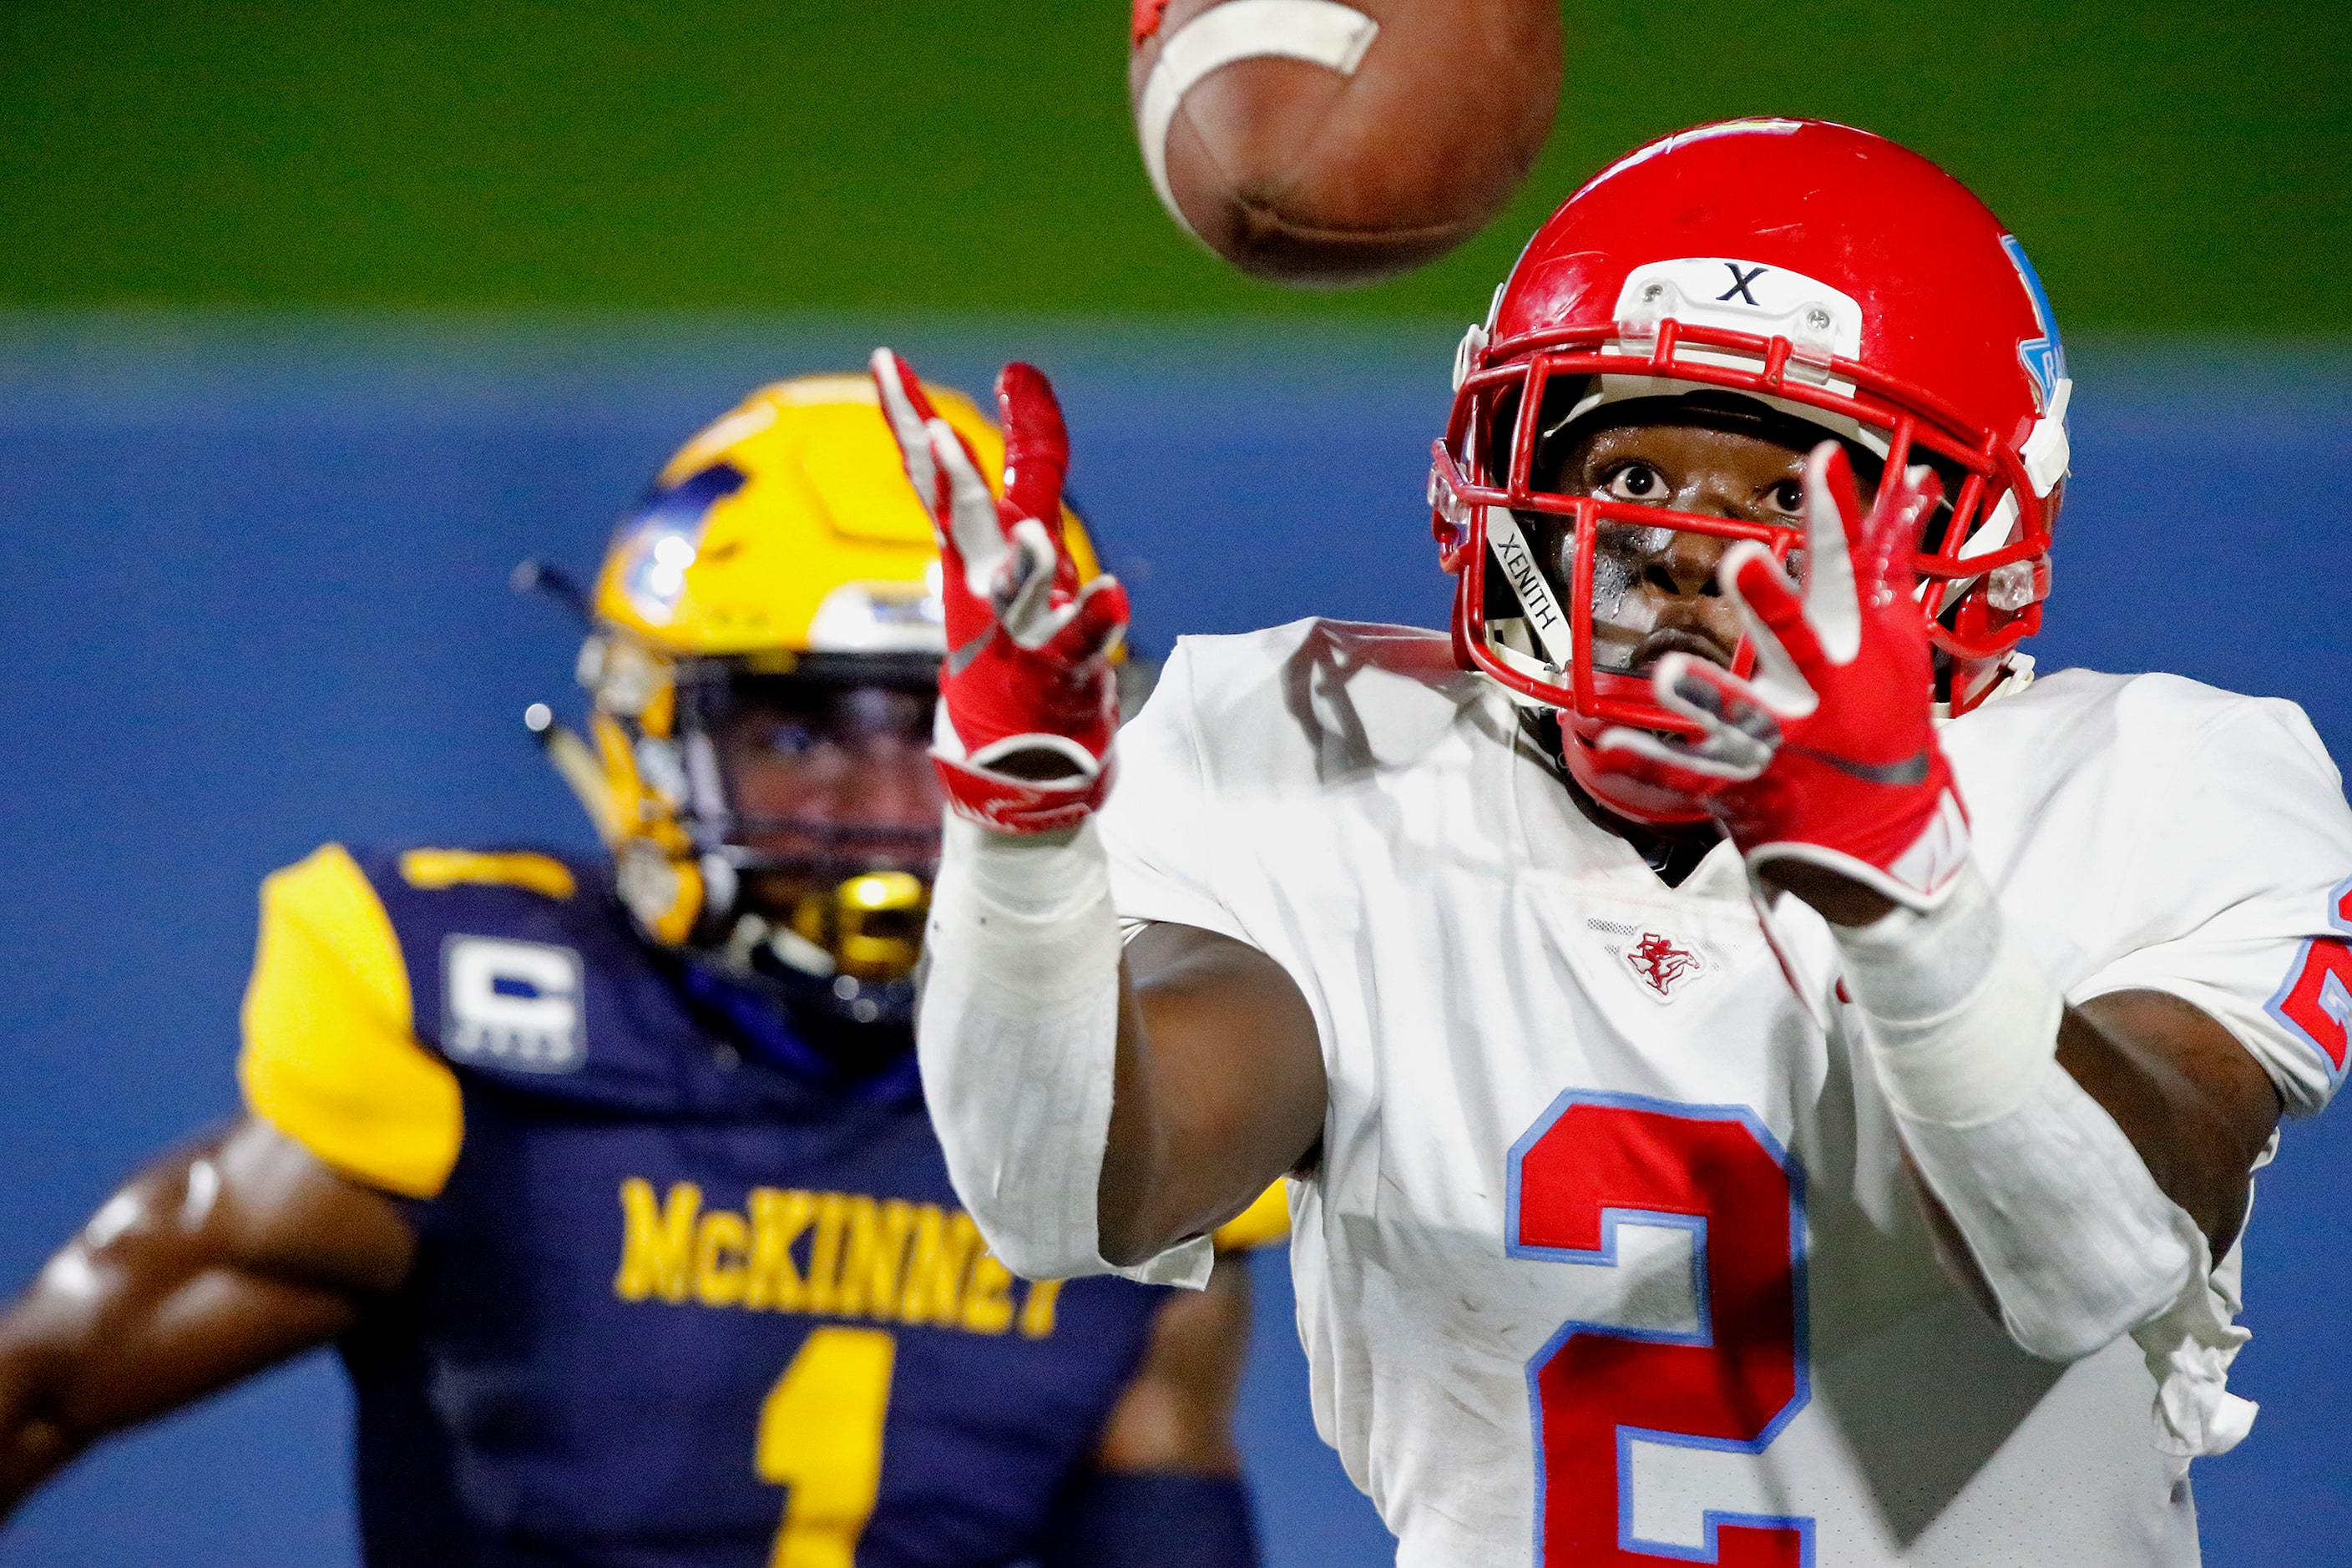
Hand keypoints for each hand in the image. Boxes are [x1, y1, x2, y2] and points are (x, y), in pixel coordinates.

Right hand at [870, 349, 1129, 833]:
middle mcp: (984, 582)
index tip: (884, 360)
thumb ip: (1028, 457)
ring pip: (1021, 589)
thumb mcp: (1017, 531)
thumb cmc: (1016, 624)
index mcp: (968, 548)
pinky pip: (1079, 643)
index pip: (935, 475)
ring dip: (1027, 565)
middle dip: (947, 479)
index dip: (910, 418)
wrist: (1011, 750)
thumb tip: (1018, 371)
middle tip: (932, 433)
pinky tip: (1114, 595)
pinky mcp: (1058, 671)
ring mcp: (1019, 629)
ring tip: (1036, 536)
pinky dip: (1096, 620)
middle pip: (964, 522)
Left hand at [1592, 443, 1970, 910]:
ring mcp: (1773, 739)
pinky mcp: (1738, 778)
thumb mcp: (1897, 634)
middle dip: (1770, 605)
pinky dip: (1648, 763)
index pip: (1844, 570)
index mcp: (1850, 650)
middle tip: (1743, 558)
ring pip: (1736, 713)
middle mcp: (1814, 693)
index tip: (1823, 460)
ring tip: (1673, 671)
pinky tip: (1608, 744)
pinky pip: (1685, 772)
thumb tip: (1913, 477)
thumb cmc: (1885, 712)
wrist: (1883, 824)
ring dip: (1708, 694)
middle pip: (1792, 641)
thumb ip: (1891, 555)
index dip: (1834, 515)